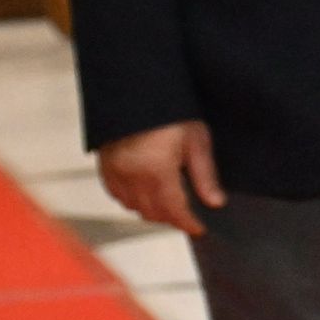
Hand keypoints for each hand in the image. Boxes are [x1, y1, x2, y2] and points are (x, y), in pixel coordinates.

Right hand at [97, 119, 224, 235]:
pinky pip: (116, 194)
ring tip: (169, 203)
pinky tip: (146, 191)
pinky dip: (131, 199)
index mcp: (156, 171)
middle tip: (188, 215)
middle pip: (152, 213)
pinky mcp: (104, 165)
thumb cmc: (171, 112)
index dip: (188, 223)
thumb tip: (215, 202)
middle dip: (171, 218)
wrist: (138, 89)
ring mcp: (114, 171)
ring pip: (133, 206)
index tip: (199, 229)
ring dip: (151, 210)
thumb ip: (204, 175)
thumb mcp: (196, 141)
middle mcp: (131, 175)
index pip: (173, 210)